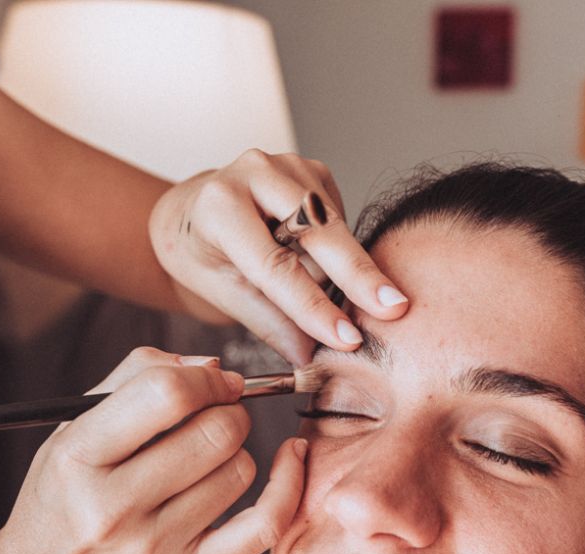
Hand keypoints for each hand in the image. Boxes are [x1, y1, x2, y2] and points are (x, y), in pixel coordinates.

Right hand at [0, 347, 306, 553]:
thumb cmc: (63, 492)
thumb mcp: (74, 425)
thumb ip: (136, 376)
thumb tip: (213, 365)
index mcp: (80, 455)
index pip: (167, 394)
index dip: (207, 377)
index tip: (215, 379)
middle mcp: (115, 504)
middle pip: (216, 432)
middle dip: (228, 409)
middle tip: (216, 412)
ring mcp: (154, 544)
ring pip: (240, 470)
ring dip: (236, 450)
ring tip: (207, 456)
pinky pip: (264, 526)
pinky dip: (287, 485)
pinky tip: (290, 457)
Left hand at [149, 149, 409, 365]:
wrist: (190, 213)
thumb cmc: (200, 253)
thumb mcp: (220, 291)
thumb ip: (268, 323)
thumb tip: (310, 357)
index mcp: (221, 205)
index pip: (275, 264)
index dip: (312, 305)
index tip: (346, 338)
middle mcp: (256, 171)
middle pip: (318, 230)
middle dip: (357, 273)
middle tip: (393, 308)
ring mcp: (290, 165)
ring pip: (334, 227)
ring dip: (339, 271)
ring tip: (325, 295)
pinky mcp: (314, 171)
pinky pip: (340, 221)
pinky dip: (336, 252)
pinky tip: (316, 260)